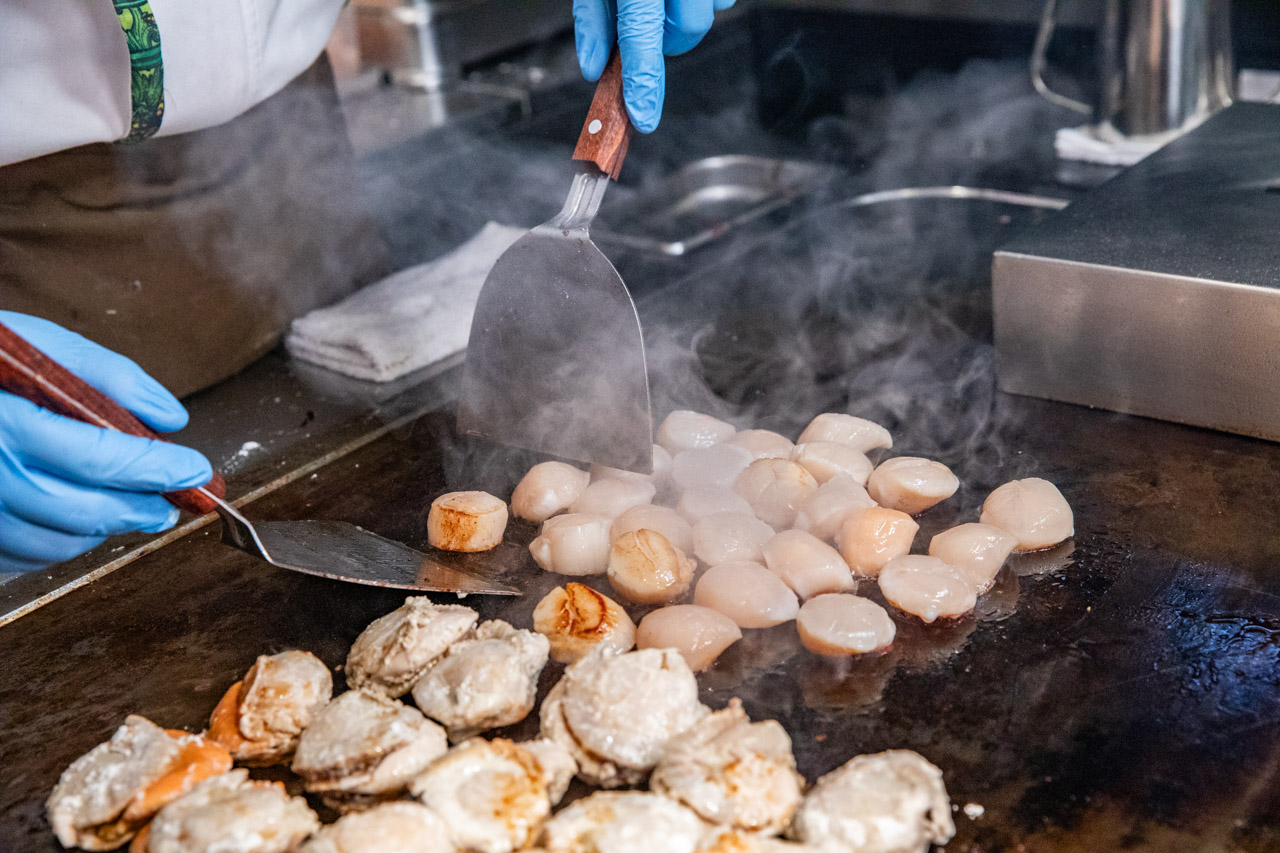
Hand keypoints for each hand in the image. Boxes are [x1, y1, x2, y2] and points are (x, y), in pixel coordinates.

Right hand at [0, 312, 211, 571]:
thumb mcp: (37, 345)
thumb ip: (107, 376)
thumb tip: (170, 418)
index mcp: (6, 423)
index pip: (101, 458)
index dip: (157, 469)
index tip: (196, 469)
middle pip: (84, 511)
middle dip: (140, 508)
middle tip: (174, 500)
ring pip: (58, 542)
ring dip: (106, 528)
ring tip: (129, 504)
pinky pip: (25, 556)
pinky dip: (63, 541)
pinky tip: (80, 517)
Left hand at [573, 0, 735, 132]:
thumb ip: (594, 20)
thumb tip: (593, 66)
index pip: (642, 40)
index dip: (642, 84)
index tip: (642, 117)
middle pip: (688, 31)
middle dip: (668, 40)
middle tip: (647, 28)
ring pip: (708, 16)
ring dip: (684, 19)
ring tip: (663, 1)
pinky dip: (704, 2)